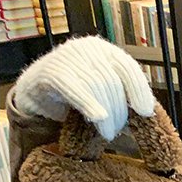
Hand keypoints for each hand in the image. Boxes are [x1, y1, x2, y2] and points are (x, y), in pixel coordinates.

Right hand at [12, 35, 155, 140]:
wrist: (35, 91)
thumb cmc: (74, 92)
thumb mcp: (101, 89)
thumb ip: (120, 92)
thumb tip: (146, 110)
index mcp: (104, 49)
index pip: (127, 66)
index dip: (139, 89)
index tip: (146, 112)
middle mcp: (87, 48)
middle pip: (112, 80)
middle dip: (118, 109)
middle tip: (118, 131)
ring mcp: (68, 56)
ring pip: (95, 86)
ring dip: (105, 114)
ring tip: (108, 133)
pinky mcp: (51, 70)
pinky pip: (74, 88)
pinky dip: (88, 103)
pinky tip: (98, 117)